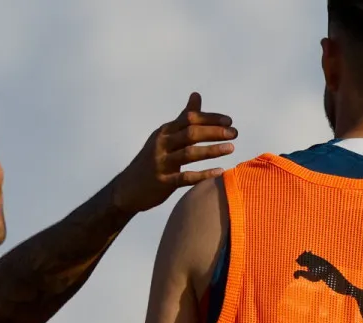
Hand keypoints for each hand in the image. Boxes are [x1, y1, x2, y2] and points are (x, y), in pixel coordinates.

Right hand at [111, 93, 236, 213]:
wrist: (128, 188)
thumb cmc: (153, 160)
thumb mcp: (165, 136)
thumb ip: (183, 118)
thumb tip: (196, 94)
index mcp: (164, 131)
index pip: (189, 118)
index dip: (210, 118)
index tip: (229, 121)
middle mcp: (162, 144)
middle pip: (190, 133)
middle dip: (214, 132)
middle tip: (234, 133)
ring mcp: (161, 163)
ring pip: (189, 154)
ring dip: (212, 150)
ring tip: (231, 148)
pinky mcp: (162, 182)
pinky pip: (185, 178)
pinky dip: (203, 175)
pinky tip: (219, 172)